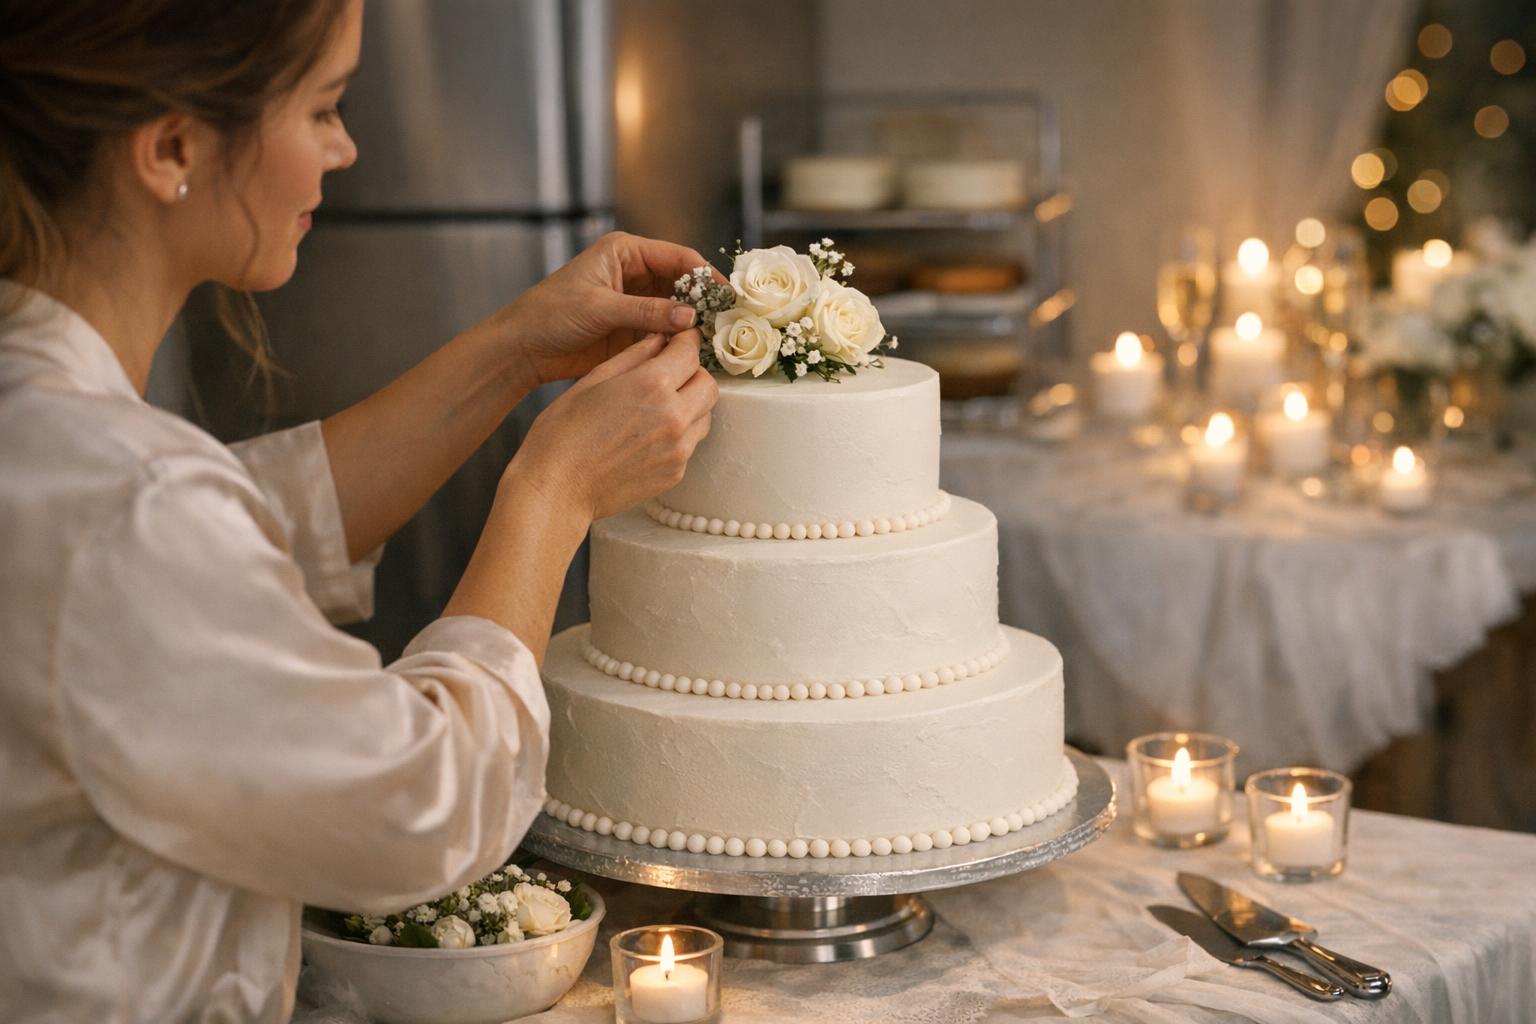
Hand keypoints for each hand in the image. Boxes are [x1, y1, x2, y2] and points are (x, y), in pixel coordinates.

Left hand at [477, 231, 725, 391]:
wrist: (524, 348)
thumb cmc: (550, 314)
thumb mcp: (599, 308)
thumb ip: (645, 312)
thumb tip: (689, 316)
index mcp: (625, 252)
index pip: (678, 257)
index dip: (706, 275)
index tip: (728, 296)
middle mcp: (635, 273)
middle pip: (683, 283)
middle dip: (704, 301)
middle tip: (728, 321)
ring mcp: (636, 302)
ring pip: (678, 309)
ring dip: (694, 324)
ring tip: (716, 340)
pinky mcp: (634, 329)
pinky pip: (666, 332)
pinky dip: (680, 341)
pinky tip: (695, 353)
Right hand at [505, 330, 717, 521]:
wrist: (556, 488)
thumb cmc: (562, 433)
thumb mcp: (592, 381)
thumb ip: (633, 356)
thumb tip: (658, 339)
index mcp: (652, 385)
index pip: (690, 353)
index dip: (686, 342)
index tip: (680, 341)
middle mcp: (674, 416)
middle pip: (708, 384)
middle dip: (693, 373)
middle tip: (671, 373)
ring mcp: (678, 449)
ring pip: (705, 415)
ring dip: (690, 404)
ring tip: (658, 407)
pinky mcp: (675, 473)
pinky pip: (690, 444)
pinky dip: (679, 434)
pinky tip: (649, 435)